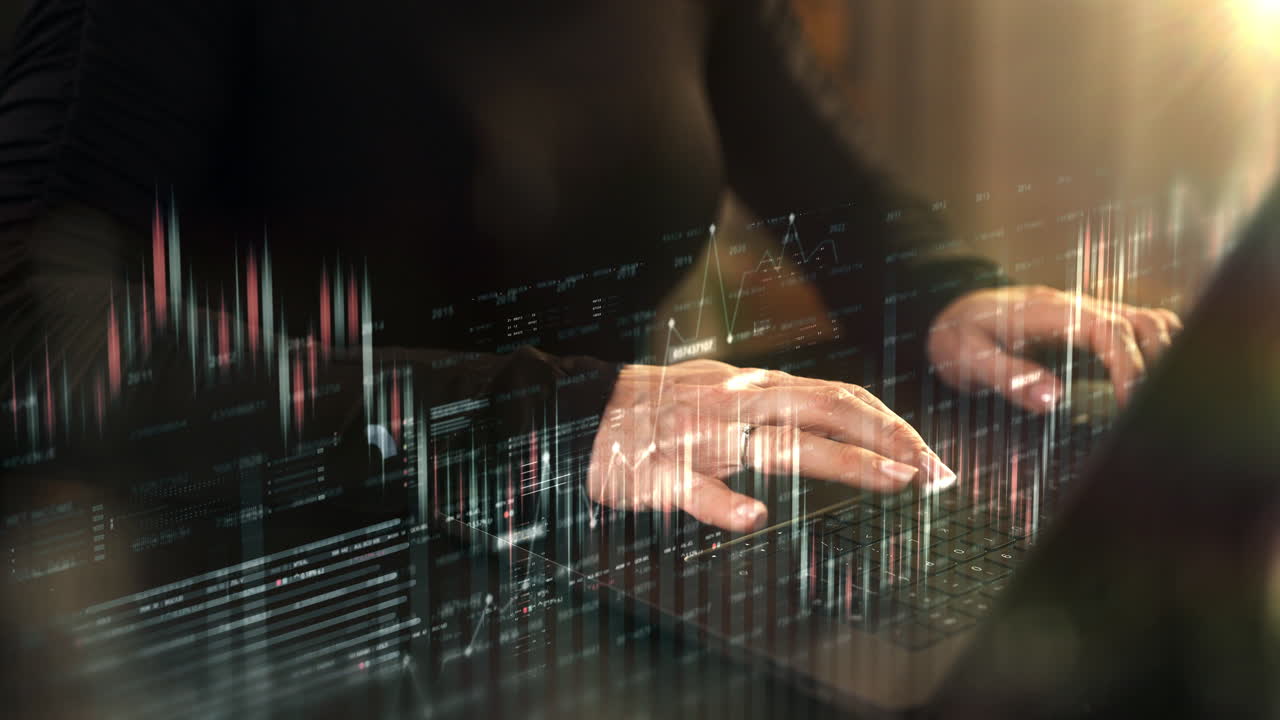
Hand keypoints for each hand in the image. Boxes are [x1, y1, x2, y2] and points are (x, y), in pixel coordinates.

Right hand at [586, 359, 955, 531]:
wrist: (583, 411)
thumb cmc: (657, 409)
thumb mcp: (723, 394)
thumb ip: (772, 407)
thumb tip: (830, 420)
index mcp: (753, 388)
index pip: (838, 397)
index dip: (888, 423)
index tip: (927, 453)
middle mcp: (738, 404)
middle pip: (828, 411)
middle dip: (889, 439)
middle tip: (932, 470)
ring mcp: (701, 437)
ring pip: (778, 445)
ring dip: (842, 462)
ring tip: (891, 482)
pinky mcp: (660, 472)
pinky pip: (693, 488)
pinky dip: (723, 503)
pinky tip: (752, 517)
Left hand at [926, 285, 1182, 411]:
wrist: (952, 314)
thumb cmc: (960, 337)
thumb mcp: (968, 358)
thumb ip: (1008, 376)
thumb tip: (1055, 399)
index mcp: (1049, 312)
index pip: (1107, 329)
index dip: (1128, 365)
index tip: (1132, 403)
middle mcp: (1076, 307)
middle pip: (1141, 323)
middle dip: (1156, 364)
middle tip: (1151, 410)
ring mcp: (1087, 314)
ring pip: (1148, 322)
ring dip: (1164, 355)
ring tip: (1157, 400)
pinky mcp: (1091, 328)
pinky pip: (1137, 330)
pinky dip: (1156, 350)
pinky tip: (1154, 382)